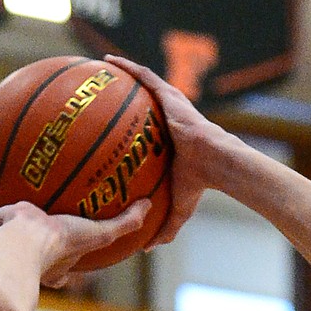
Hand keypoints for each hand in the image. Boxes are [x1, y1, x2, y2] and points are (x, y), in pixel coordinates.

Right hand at [0, 181, 150, 286]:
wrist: (22, 248)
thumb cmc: (60, 246)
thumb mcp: (98, 234)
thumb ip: (124, 223)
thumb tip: (149, 207)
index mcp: (55, 261)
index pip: (66, 267)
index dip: (71, 266)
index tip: (74, 258)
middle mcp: (30, 254)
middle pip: (33, 245)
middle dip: (36, 236)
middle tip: (39, 219)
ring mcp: (6, 242)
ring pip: (0, 226)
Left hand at [105, 56, 229, 242]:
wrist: (216, 162)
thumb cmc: (199, 184)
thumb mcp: (177, 209)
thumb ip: (162, 227)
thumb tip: (146, 250)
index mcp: (164, 142)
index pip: (142, 132)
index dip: (124, 128)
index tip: (104, 129)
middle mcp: (164, 119)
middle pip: (137, 103)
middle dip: (118, 96)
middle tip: (94, 95)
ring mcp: (166, 104)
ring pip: (138, 83)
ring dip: (119, 74)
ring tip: (96, 68)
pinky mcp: (168, 93)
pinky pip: (142, 76)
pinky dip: (125, 67)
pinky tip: (107, 60)